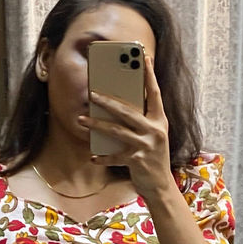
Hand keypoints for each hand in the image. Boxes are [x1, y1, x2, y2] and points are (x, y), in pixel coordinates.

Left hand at [78, 54, 173, 199]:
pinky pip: (115, 157)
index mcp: (160, 121)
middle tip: (91, 92)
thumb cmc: (152, 158)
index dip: (149, 75)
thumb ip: (140, 122)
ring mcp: (146, 145)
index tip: (144, 57)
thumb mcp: (151, 136)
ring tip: (82, 119)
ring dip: (97, 125)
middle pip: (127, 111)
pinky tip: (92, 157)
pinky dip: (102, 157)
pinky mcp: (137, 160)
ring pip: (117, 131)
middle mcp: (155, 130)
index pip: (155, 93)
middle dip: (107, 101)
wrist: (161, 186)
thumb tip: (117, 107)